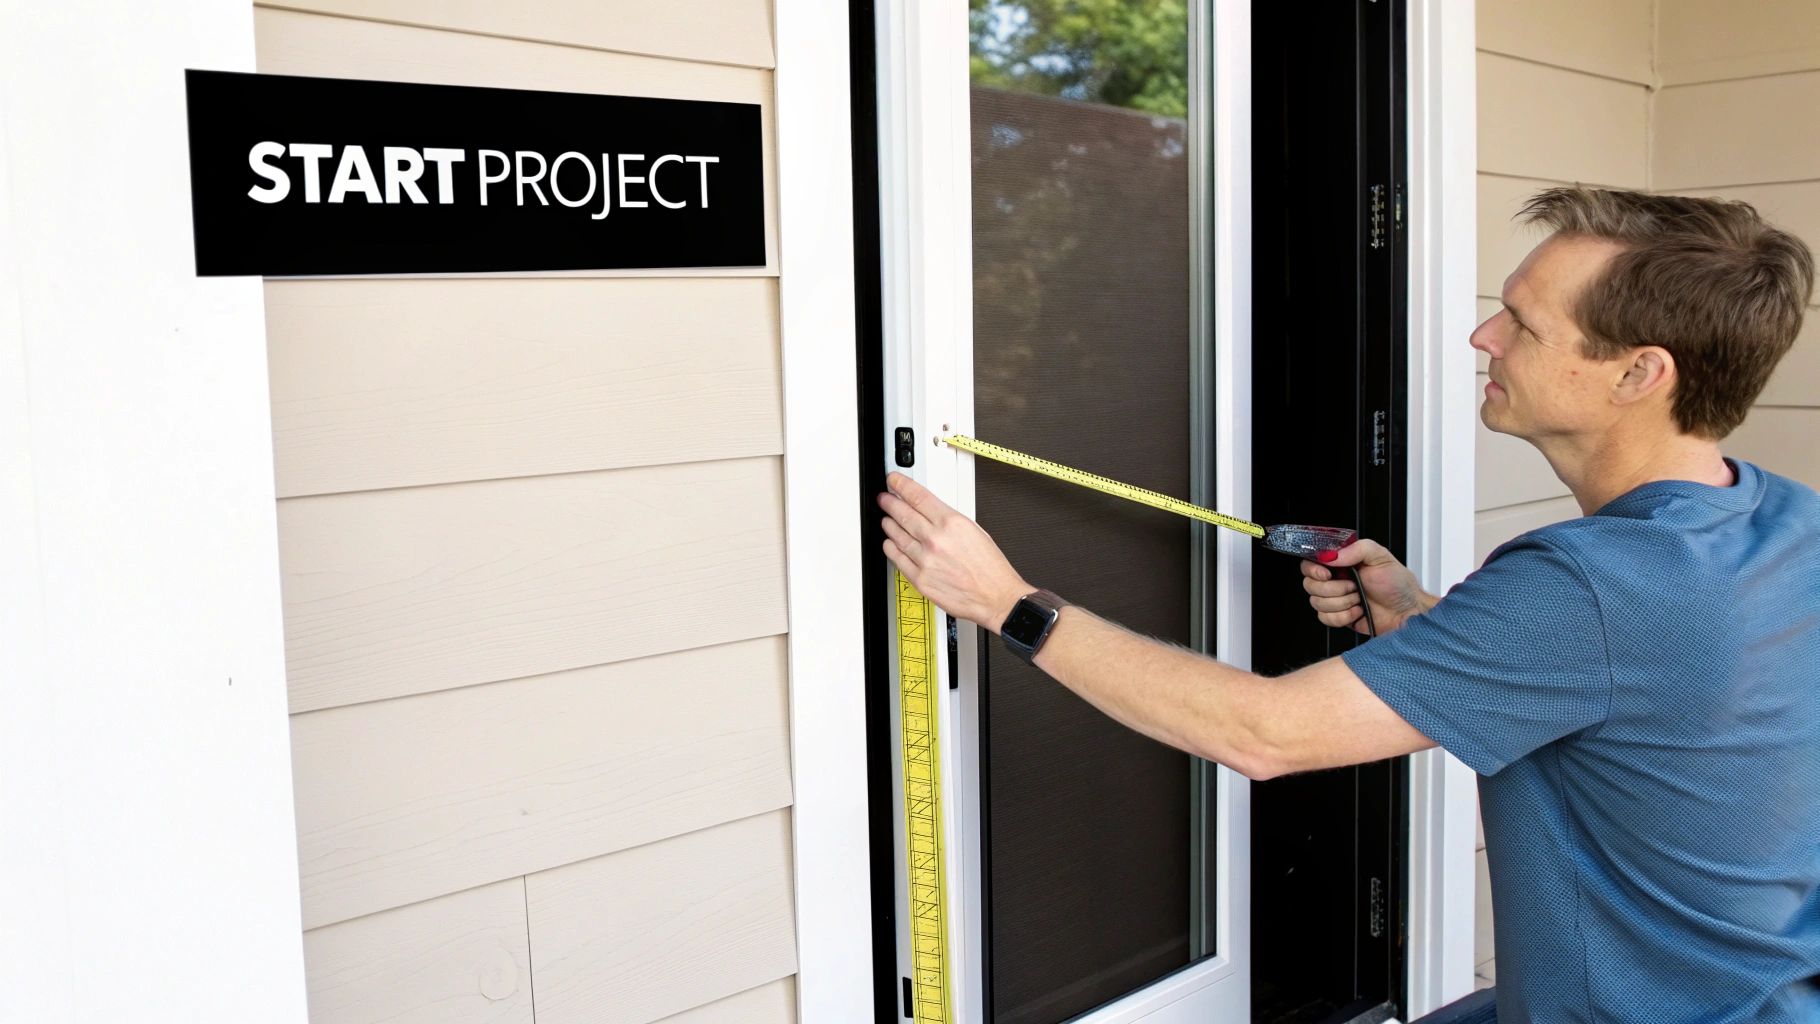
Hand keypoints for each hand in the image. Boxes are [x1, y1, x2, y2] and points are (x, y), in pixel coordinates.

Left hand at [878, 472, 1032, 632]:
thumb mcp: (974, 530)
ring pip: (896, 535)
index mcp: (951, 523)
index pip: (918, 496)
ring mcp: (925, 560)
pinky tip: (890, 543)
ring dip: (889, 524)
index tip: (893, 481)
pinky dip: (891, 548)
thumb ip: (948, 519)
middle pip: (902, 514)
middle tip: (884, 499)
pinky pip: (897, 559)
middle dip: (890, 503)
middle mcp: (935, 540)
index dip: (901, 485)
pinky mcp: (920, 579)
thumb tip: (930, 511)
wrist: (996, 596)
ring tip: (887, 519)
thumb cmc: (990, 567)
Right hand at [1300, 538, 1437, 634]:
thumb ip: (1355, 549)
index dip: (1313, 569)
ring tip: (1359, 599)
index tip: (1326, 574)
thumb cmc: (1398, 585)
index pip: (1310, 563)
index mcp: (1342, 563)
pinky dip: (1343, 616)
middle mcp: (1336, 581)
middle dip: (1334, 589)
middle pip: (1310, 585)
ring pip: (1317, 603)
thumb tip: (1331, 555)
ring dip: (1342, 603)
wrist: (1407, 612)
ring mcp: (1336, 600)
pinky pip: (1325, 619)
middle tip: (1354, 586)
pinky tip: (1358, 611)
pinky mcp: (1339, 617)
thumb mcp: (1381, 557)